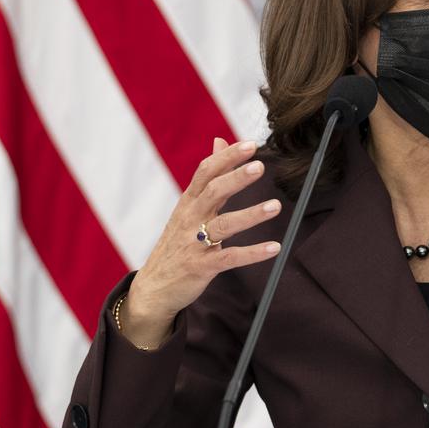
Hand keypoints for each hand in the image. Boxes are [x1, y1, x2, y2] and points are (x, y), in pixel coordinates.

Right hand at [123, 138, 281, 346]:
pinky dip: (252, 253)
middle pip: (212, 192)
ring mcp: (194, 243)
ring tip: (275, 206)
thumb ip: (209, 176)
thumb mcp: (188, 207)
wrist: (153, 287)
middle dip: (236, 178)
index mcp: (188, 202)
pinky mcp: (201, 267)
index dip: (227, 157)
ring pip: (223, 225)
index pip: (206, 172)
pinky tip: (274, 248)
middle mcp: (190, 219)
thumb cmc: (176, 243)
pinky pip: (230, 258)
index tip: (251, 144)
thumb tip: (220, 140)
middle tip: (260, 166)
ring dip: (250, 215)